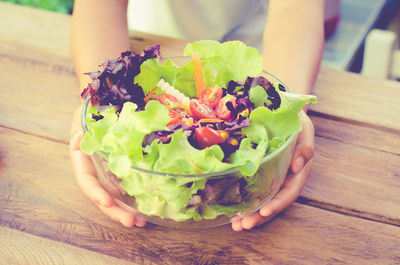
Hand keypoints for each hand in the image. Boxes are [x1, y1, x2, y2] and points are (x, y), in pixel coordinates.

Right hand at [69, 105, 146, 227]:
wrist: (104, 106)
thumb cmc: (92, 111)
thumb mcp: (84, 118)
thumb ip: (80, 131)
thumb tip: (77, 141)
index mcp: (83, 161)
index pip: (87, 181)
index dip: (96, 193)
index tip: (108, 203)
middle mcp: (96, 170)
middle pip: (103, 196)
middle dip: (116, 211)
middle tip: (132, 222)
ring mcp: (110, 172)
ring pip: (117, 196)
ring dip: (128, 210)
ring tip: (143, 222)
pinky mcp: (124, 170)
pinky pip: (129, 187)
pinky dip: (137, 198)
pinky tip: (148, 207)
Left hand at [231, 111, 313, 230]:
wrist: (282, 111)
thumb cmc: (295, 121)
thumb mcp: (304, 130)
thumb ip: (305, 148)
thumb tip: (298, 166)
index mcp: (298, 171)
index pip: (289, 192)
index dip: (278, 203)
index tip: (265, 211)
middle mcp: (285, 178)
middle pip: (273, 202)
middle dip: (259, 216)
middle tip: (243, 225)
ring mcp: (272, 177)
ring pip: (262, 200)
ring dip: (250, 214)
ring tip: (235, 224)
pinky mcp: (260, 173)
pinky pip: (253, 189)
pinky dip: (243, 200)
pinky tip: (232, 210)